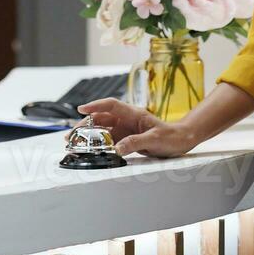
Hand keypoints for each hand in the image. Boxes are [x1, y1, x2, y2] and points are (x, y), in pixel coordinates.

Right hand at [78, 98, 197, 157]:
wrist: (181, 141)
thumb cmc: (171, 137)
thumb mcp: (154, 140)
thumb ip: (135, 143)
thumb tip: (117, 149)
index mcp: (133, 113)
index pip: (111, 105)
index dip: (95, 106)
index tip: (81, 109)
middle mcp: (127, 119)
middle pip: (101, 118)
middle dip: (85, 124)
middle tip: (72, 135)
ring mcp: (125, 129)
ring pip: (102, 129)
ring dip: (88, 135)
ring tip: (74, 143)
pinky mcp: (125, 138)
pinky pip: (108, 140)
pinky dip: (97, 144)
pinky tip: (89, 149)